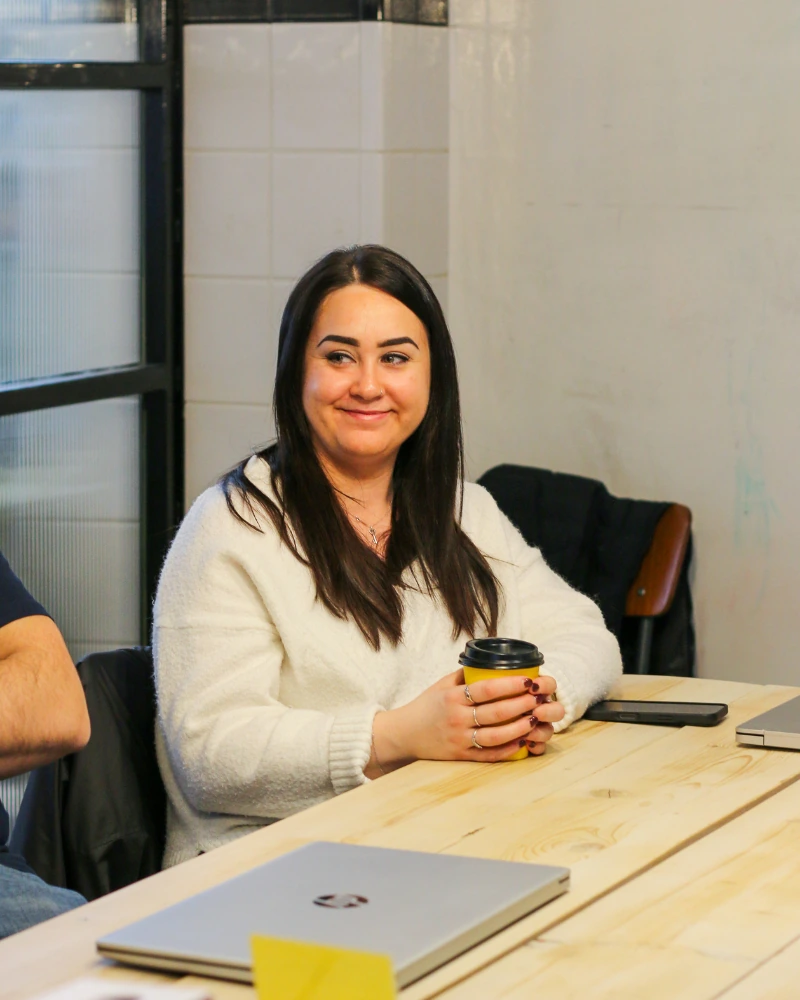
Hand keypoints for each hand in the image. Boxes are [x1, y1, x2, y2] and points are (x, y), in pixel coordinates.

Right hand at [368, 669, 564, 774]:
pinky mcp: (460, 756)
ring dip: (519, 728)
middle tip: (540, 699)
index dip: (511, 685)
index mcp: (453, 697)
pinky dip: (507, 749)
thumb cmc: (427, 705)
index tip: (529, 681)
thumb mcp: (442, 684)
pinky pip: (488, 755)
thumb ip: (465, 675)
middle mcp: (456, 718)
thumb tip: (492, 662)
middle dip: (521, 705)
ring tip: (535, 719)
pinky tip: (523, 741)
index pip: (487, 689)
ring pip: (495, 736)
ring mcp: (459, 739)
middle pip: (496, 713)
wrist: (404, 733)